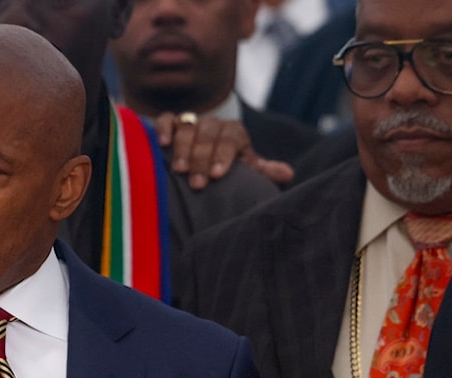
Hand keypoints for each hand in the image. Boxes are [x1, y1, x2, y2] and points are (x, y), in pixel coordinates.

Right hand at [154, 112, 294, 188]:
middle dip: (202, 159)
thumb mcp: (246, 170)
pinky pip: (168, 119)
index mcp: (234, 134)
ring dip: (183, 149)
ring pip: (188, 128)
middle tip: (197, 183)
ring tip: (179, 170)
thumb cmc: (228, 168)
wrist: (208, 157)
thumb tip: (288, 174)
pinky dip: (164, 128)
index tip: (218, 175)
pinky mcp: (173, 123)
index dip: (224, 154)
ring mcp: (193, 122)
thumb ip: (263, 171)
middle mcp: (214, 124)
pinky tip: (162, 145)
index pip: (231, 138)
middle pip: (208, 134)